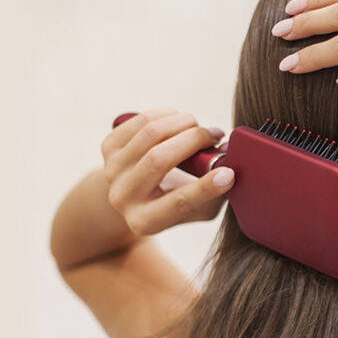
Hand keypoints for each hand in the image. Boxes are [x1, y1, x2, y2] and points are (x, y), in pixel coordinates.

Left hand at [99, 109, 233, 235]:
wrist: (133, 196)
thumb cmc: (175, 202)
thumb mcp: (197, 209)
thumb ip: (216, 194)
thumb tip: (230, 164)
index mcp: (146, 222)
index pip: (177, 204)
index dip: (205, 188)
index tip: (229, 173)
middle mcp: (123, 198)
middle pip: (158, 160)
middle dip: (193, 140)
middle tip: (216, 135)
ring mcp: (112, 170)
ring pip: (149, 134)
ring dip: (182, 122)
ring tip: (198, 126)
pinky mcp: (107, 148)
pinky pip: (140, 121)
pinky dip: (165, 115)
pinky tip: (179, 119)